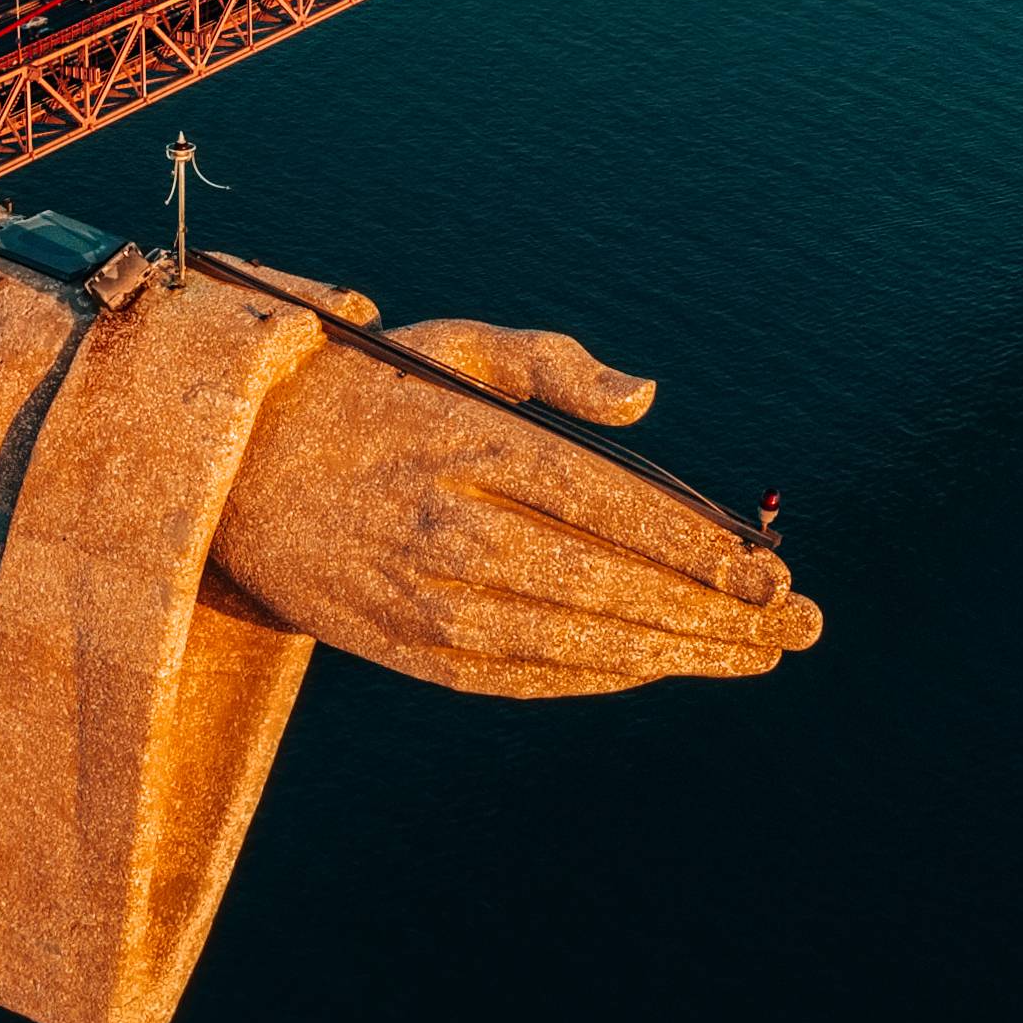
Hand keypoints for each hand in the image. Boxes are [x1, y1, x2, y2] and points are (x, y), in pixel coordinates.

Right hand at [208, 321, 820, 697]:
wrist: (227, 469)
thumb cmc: (365, 390)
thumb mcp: (452, 344)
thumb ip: (554, 363)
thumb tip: (648, 397)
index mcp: (465, 444)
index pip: (605, 505)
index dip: (695, 548)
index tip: (769, 569)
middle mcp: (445, 527)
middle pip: (604, 586)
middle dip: (712, 614)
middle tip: (795, 624)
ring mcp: (421, 598)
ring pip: (571, 644)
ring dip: (672, 656)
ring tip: (752, 655)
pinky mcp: (402, 648)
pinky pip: (519, 678)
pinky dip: (597, 678)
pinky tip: (658, 667)